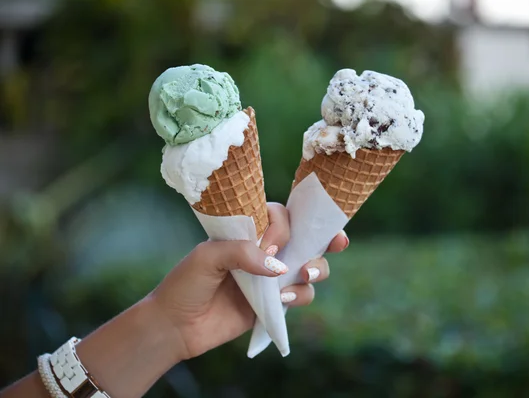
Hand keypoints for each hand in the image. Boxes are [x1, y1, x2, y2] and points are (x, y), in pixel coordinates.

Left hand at [150, 202, 348, 359]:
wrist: (175, 326)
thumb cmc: (185, 284)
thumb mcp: (208, 257)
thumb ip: (243, 252)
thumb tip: (278, 265)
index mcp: (248, 233)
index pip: (280, 216)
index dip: (286, 224)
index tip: (274, 241)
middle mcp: (264, 252)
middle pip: (305, 238)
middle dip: (325, 237)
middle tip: (338, 240)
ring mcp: (271, 278)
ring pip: (310, 267)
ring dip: (316, 268)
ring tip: (304, 274)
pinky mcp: (273, 304)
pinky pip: (301, 295)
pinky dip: (301, 294)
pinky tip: (285, 299)